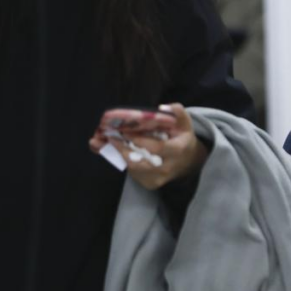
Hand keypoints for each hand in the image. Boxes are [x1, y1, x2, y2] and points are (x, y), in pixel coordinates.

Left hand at [90, 103, 208, 190]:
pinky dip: (121, 161)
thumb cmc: (182, 138)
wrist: (188, 162)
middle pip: (139, 162)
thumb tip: (161, 107)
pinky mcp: (150, 183)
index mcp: (177, 150)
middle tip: (108, 136)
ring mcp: (158, 178)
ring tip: (103, 142)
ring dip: (117, 154)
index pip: (157, 148)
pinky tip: (111, 150)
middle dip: (121, 149)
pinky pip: (132, 173)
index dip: (139, 141)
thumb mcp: (184, 123)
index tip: (125, 131)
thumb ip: (177, 112)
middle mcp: (167, 168)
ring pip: (132, 168)